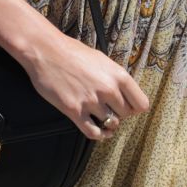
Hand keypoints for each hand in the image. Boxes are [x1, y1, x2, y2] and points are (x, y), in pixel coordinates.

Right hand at [22, 31, 148, 140]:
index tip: (127, 107)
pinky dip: (99, 135)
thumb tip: (123, 92)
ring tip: (102, 118)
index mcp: (118, 75)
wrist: (46, 50)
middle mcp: (108, 89)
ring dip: (108, 123)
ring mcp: (91, 101)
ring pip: (111, 124)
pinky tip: (99, 131)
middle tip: (110, 109)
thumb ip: (115, 77)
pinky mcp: (74, 110)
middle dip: (119, 114)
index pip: (141, 104)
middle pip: (126, 115)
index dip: (134, 107)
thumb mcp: (102, 59)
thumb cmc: (72, 52)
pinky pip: (93, 132)